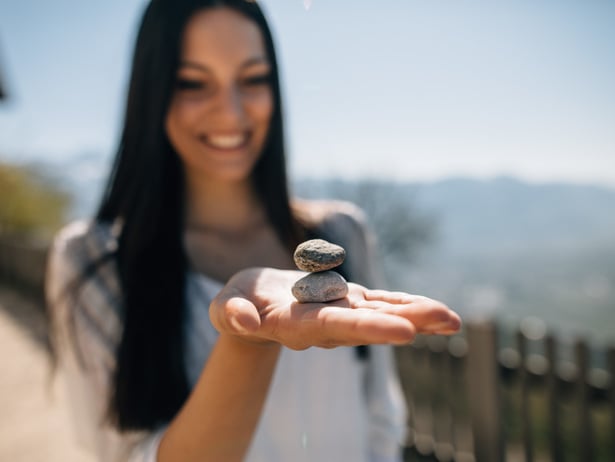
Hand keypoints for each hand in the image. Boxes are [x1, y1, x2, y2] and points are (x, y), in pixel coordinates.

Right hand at [210, 267, 460, 349]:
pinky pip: (380, 302)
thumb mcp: (226, 306)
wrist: (253, 307)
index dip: (371, 328)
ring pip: (382, 313)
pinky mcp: (346, 301)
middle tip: (450, 321)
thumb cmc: (236, 305)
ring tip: (454, 320)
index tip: (406, 332)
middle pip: (371, 322)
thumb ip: (233, 312)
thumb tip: (245, 321)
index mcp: (297, 325)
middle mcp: (326, 324)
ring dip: (418, 315)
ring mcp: (339, 312)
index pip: (338, 327)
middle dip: (410, 321)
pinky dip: (405, 304)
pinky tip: (433, 310)